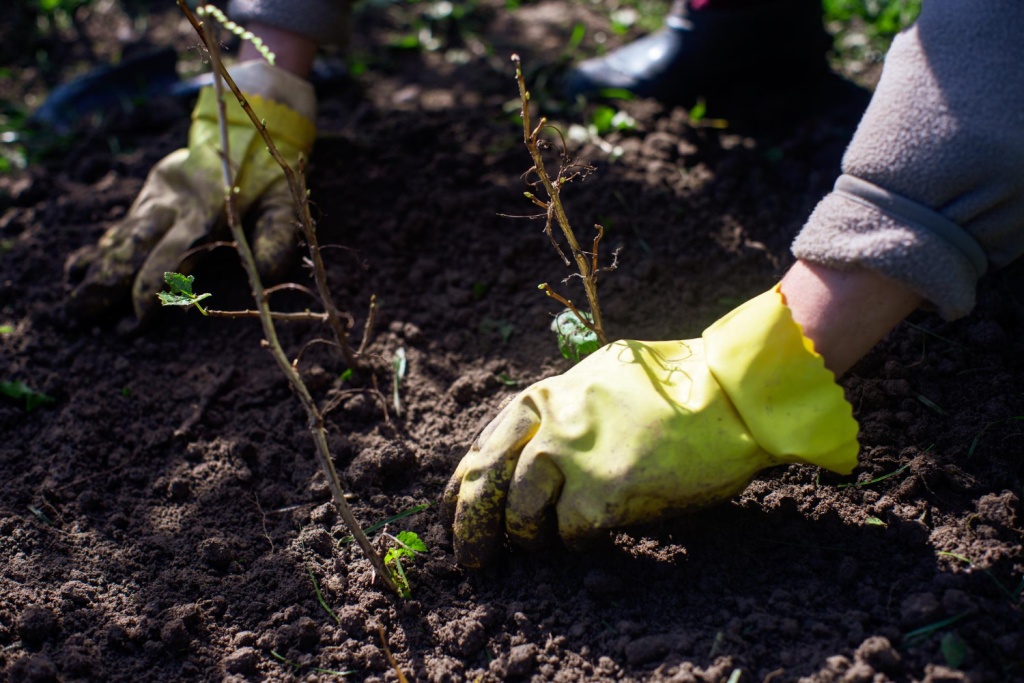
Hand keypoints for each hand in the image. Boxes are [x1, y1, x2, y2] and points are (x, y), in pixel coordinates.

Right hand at [64, 60, 315, 324]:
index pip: (174, 254)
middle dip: (109, 283)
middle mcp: (174, 206)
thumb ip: (276, 236)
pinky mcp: (149, 196)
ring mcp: (157, 200)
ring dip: (97, 270)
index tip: (137, 319)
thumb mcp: (284, 202)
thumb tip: (266, 274)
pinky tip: (78, 272)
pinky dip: (100, 249)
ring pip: (121, 237)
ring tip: (76, 303)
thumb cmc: (270, 175)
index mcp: (207, 211)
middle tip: (85, 315)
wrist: (245, 128)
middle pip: (135, 247)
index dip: (155, 287)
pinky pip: (120, 226)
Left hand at [442, 285, 859, 567]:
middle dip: (470, 528)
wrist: (732, 392)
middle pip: (486, 484)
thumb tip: (530, 448)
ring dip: (529, 539)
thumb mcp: (599, 378)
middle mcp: (549, 424)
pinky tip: (596, 538)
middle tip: (471, 561)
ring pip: (523, 515)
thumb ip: (560, 410)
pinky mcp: (604, 493)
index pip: (481, 449)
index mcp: (544, 396)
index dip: (460, 491)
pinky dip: (580, 543)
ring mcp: (574, 458)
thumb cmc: (675, 385)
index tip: (451, 517)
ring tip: (540, 549)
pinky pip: (573, 535)